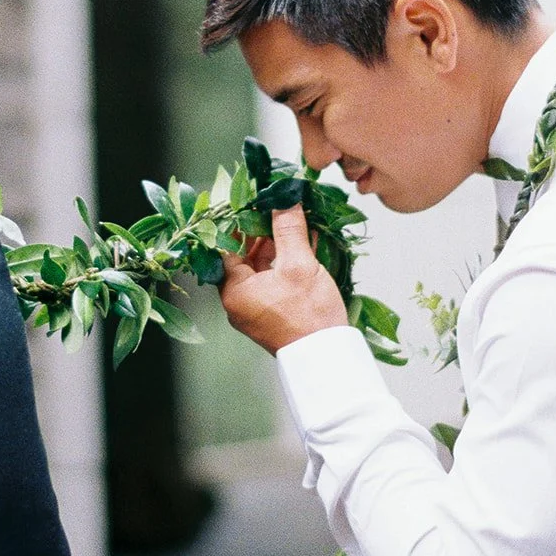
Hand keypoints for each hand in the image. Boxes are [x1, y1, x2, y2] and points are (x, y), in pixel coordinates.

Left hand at [219, 205, 347, 354]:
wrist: (328, 358)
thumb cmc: (309, 316)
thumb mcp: (298, 265)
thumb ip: (288, 229)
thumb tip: (284, 197)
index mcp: (234, 290)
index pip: (227, 246)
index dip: (241, 221)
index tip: (255, 201)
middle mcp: (240, 300)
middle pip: (245, 255)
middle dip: (262, 230)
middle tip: (277, 207)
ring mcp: (258, 306)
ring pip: (262, 265)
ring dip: (278, 243)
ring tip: (294, 219)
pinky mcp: (275, 310)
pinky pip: (276, 278)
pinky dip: (287, 260)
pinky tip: (305, 241)